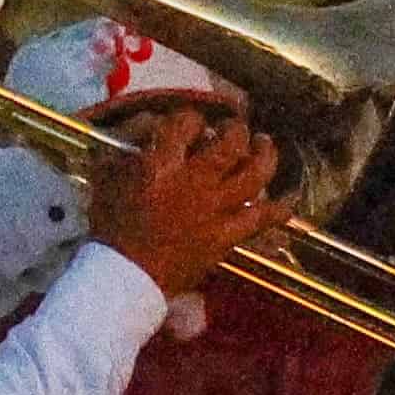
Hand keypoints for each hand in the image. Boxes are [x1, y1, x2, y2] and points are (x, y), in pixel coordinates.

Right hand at [90, 109, 290, 298]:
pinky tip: (288, 203)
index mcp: (161, 164)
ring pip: (253, 174)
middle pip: (229, 143)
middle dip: (235, 129)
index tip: (192, 122)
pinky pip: (260, 220)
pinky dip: (278, 211)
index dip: (192, 117)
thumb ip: (124, 153)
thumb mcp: (107, 179)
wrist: (125, 277)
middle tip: (235, 127)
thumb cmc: (110, 229)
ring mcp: (214, 210)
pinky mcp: (225, 237)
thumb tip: (140, 136)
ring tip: (264, 144)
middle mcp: (194, 181)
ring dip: (264, 155)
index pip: (185, 124)